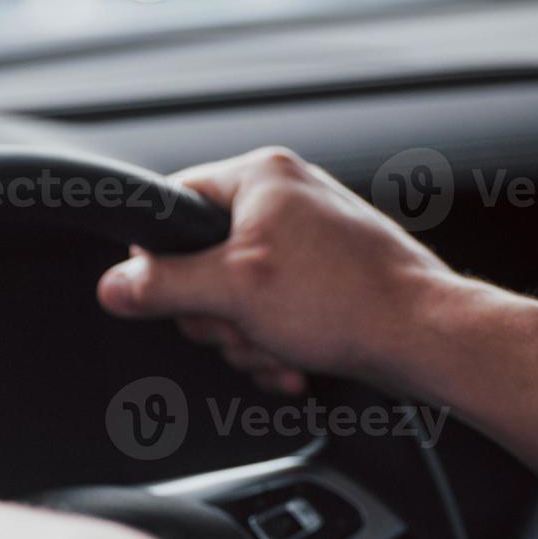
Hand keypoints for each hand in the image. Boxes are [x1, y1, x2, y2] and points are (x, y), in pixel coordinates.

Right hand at [98, 147, 457, 393]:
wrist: (424, 338)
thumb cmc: (346, 300)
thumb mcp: (234, 291)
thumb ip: (162, 286)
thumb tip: (113, 286)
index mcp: (259, 177)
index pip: (172, 203)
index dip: (162, 258)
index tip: (175, 292)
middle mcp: (282, 199)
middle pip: (197, 263)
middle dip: (217, 315)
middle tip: (245, 325)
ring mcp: (304, 242)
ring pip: (231, 300)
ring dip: (246, 340)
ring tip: (279, 347)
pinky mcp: (320, 282)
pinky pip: (267, 316)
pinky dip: (273, 347)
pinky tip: (292, 361)